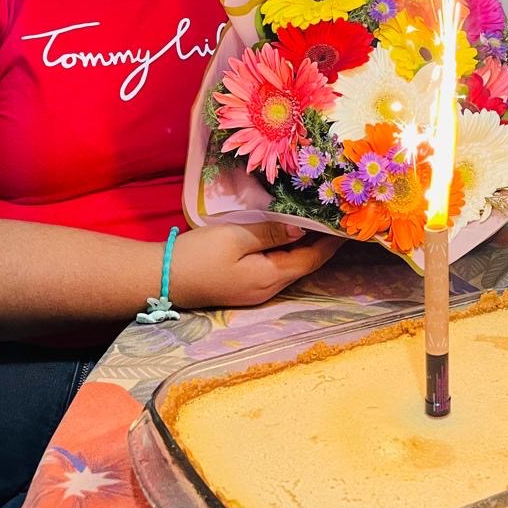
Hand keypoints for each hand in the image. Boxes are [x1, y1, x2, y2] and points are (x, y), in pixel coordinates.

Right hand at [171, 222, 341, 309]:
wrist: (161, 278)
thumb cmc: (199, 255)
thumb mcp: (237, 237)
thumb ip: (272, 233)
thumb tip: (304, 229)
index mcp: (270, 278)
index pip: (312, 259)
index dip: (331, 242)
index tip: (347, 222)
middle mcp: (268, 289)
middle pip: (304, 264)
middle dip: (321, 243)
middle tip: (335, 216)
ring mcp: (255, 290)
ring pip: (290, 266)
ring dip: (304, 246)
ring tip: (317, 222)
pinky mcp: (243, 286)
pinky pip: (275, 267)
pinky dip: (287, 250)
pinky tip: (287, 235)